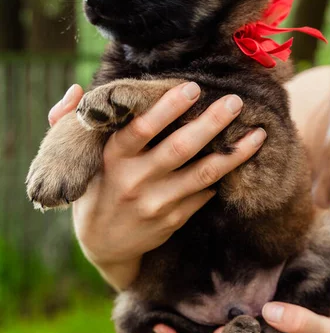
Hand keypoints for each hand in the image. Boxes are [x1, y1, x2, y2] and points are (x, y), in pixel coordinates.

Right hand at [48, 82, 265, 289]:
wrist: (103, 245)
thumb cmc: (93, 190)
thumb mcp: (72, 159)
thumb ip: (68, 121)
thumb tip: (78, 88)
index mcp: (113, 159)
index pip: (141, 129)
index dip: (167, 108)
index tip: (193, 87)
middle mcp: (136, 181)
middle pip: (181, 148)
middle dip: (212, 123)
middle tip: (236, 101)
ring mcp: (157, 203)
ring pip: (203, 174)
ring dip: (233, 153)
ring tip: (258, 133)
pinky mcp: (174, 219)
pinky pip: (204, 194)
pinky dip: (223, 175)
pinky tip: (242, 158)